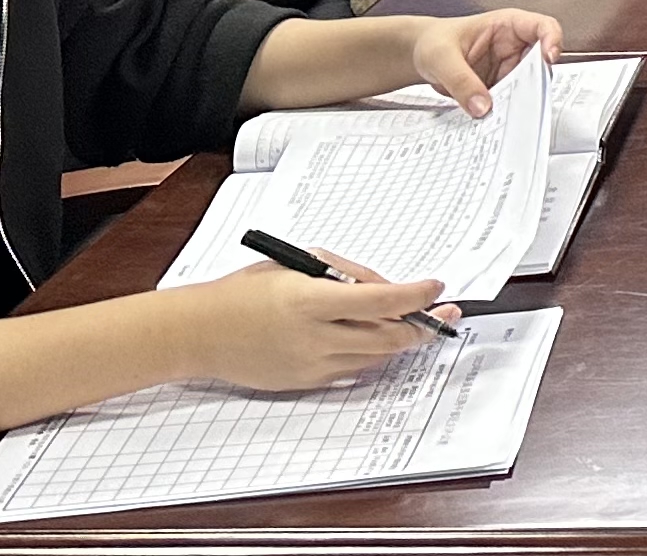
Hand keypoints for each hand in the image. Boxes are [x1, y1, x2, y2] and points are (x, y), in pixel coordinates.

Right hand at [175, 259, 451, 390]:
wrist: (201, 332)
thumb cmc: (246, 290)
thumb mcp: (297, 264)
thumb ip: (347, 274)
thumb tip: (387, 288)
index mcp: (311, 300)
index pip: (381, 301)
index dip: (417, 295)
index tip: (437, 287)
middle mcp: (315, 337)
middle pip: (389, 338)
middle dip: (425, 325)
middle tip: (446, 312)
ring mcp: (312, 365)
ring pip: (376, 357)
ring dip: (402, 341)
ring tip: (421, 324)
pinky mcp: (307, 383)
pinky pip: (353, 368)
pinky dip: (371, 353)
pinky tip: (379, 338)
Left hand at [407, 9, 562, 116]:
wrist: (419, 56)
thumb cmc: (433, 42)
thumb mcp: (441, 58)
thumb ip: (461, 81)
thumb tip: (482, 107)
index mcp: (508, 25)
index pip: (543, 27)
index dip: (552, 41)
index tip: (548, 59)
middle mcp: (515, 48)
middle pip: (541, 64)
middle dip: (535, 84)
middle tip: (524, 102)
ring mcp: (509, 70)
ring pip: (528, 88)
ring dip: (519, 103)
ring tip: (504, 117)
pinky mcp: (501, 90)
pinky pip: (510, 103)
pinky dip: (505, 114)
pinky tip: (495, 124)